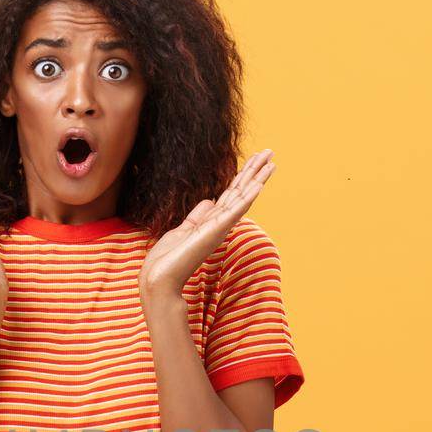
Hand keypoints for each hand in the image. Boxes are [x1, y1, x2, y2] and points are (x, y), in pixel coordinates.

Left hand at [139, 148, 275, 300]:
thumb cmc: (169, 259)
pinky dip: (247, 198)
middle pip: (241, 191)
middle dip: (256, 171)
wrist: (160, 279)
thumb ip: (198, 216)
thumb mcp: (183, 230)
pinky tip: (258, 185)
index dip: (244, 175)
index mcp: (212, 221)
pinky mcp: (215, 231)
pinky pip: (235, 211)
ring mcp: (219, 227)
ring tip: (271, 162)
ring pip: (243, 198)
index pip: (232, 193)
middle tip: (270, 152)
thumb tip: (209, 201)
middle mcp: (220, 223)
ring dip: (257, 179)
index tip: (256, 160)